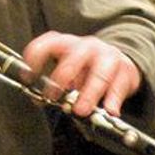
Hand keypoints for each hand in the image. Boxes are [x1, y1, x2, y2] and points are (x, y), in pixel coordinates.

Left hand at [20, 32, 142, 117]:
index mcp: (66, 43)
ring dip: (89, 93)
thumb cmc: (86, 69)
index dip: (34, 61)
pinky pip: (118, 86)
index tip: (28, 79)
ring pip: (99, 73)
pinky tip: (109, 111)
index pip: (46, 45)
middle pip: (72, 60)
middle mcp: (86, 47)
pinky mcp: (125, 71)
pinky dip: (113, 101)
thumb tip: (37, 100)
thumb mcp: (67, 69)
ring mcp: (108, 57)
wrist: (120, 61)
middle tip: (53, 97)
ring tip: (81, 110)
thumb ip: (52, 83)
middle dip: (61, 80)